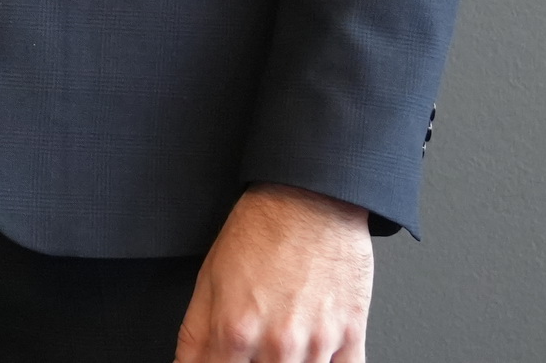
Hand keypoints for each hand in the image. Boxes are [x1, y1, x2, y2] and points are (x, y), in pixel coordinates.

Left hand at [173, 184, 371, 362]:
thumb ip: (194, 335)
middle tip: (254, 347)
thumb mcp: (209, 278)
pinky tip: (314, 354)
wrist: (310, 197)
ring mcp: (318, 343)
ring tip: (279, 342)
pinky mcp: (351, 335)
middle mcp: (279, 344)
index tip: (222, 361)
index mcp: (236, 331)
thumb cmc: (261, 230)